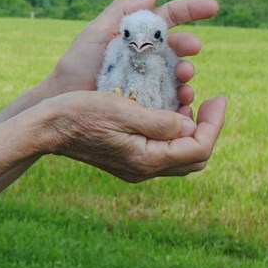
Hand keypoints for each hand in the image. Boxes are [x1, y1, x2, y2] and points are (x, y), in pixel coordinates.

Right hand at [42, 90, 226, 182]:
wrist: (48, 127)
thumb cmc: (81, 113)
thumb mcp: (124, 110)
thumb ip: (162, 122)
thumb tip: (191, 126)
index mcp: (147, 160)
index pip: (199, 148)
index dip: (215, 123)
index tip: (219, 97)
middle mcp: (144, 170)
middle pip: (194, 157)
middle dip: (207, 129)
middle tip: (208, 102)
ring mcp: (134, 168)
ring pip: (179, 156)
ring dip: (190, 130)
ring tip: (187, 102)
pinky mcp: (125, 161)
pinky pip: (161, 152)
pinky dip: (172, 134)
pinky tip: (165, 112)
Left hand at [48, 0, 219, 116]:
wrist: (62, 101)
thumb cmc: (76, 65)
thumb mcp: (95, 33)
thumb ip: (120, 11)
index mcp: (138, 35)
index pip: (170, 17)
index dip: (192, 10)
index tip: (213, 7)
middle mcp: (148, 56)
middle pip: (178, 47)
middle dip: (189, 45)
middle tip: (192, 48)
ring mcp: (150, 80)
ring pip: (179, 74)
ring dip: (187, 73)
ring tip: (184, 76)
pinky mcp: (149, 102)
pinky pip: (172, 99)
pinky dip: (182, 99)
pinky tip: (183, 100)